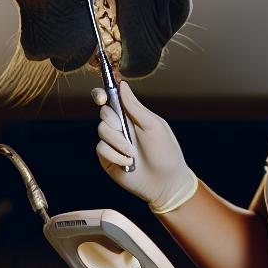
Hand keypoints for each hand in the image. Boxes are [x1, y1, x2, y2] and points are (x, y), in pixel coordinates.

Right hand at [94, 81, 196, 212]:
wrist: (165, 183)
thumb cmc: (166, 152)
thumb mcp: (153, 125)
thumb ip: (135, 106)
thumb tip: (122, 85)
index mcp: (133, 115)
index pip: (113, 99)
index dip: (103, 94)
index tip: (102, 96)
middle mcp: (121, 127)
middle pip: (104, 113)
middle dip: (114, 121)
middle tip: (126, 130)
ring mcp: (113, 142)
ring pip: (101, 131)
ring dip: (118, 142)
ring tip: (133, 154)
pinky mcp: (108, 158)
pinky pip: (101, 149)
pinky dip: (115, 155)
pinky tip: (128, 163)